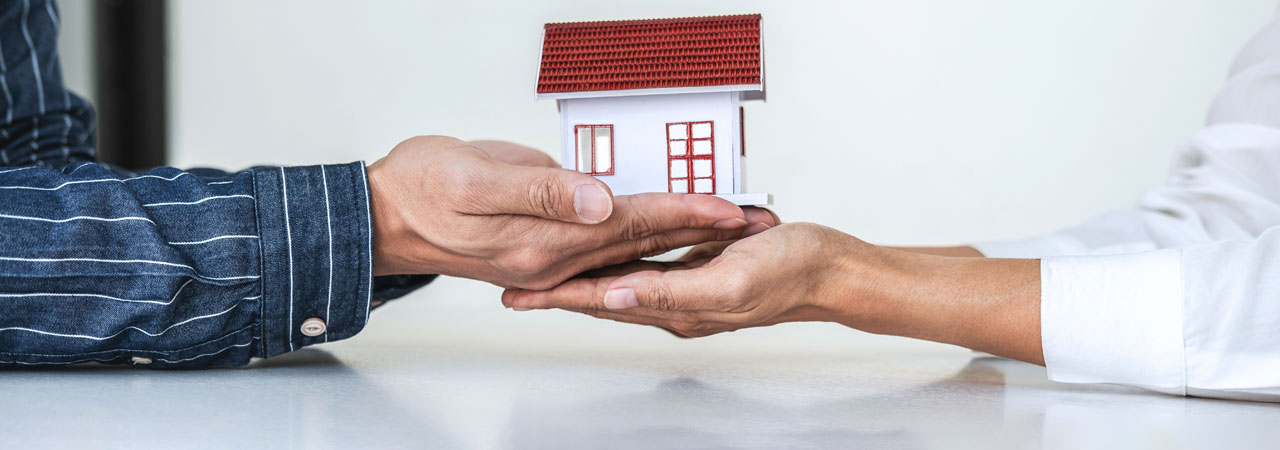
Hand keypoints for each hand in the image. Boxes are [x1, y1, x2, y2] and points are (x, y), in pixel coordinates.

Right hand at [365, 136, 777, 288]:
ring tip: (722, 228)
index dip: (681, 213)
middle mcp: (551, 257)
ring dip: (677, 239)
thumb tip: (599, 201)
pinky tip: (659, 242)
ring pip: (628, 250)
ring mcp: (547, 258)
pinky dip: (639, 244)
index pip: (630, 224)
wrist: (385, 215)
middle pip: (641, 243)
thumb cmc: (422, 188)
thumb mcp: (477, 177)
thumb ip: (544, 191)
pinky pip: (604, 251)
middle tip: (748, 221)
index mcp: (542, 240)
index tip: (726, 208)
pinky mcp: (540, 250)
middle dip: (697, 231)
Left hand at [503, 222, 1042, 364]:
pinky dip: (619, 267)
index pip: (600, 302)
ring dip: (582, 283)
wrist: (835, 271)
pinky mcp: (703, 273)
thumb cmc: (791, 273)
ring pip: (621, 286)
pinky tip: (610, 259)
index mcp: (675, 306)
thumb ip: (667, 290)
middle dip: (557, 293)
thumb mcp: (726, 280)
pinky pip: (648, 272)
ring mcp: (689, 290)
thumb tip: (613, 297)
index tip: (514, 295)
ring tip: (548, 277)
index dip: (555, 296)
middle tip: (514, 287)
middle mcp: (675, 303)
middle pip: (602, 299)